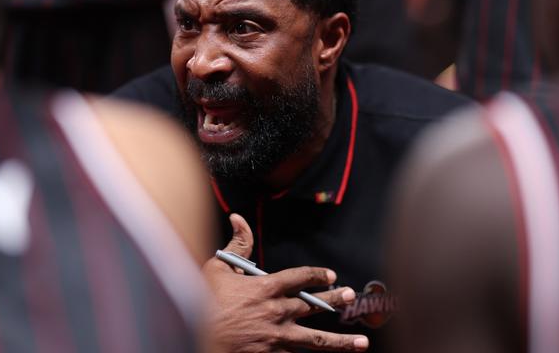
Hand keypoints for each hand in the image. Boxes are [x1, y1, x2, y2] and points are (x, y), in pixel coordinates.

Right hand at [205, 214, 368, 351]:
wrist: (196, 337)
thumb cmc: (202, 301)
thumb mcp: (217, 268)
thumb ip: (236, 245)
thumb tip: (239, 218)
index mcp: (265, 289)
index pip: (299, 277)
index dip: (317, 275)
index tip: (330, 275)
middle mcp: (276, 313)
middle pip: (313, 306)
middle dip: (335, 301)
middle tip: (351, 296)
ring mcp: (276, 338)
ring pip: (315, 340)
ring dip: (341, 342)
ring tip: (362, 343)